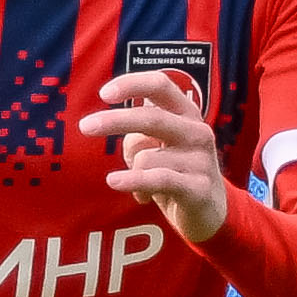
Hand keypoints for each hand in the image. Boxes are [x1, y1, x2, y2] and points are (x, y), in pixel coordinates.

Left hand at [78, 70, 227, 242]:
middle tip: (85, 127)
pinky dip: (132, 180)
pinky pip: (157, 180)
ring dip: (131, 170)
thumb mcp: (160, 148)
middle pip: (151, 117)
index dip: (133, 84)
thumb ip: (139, 133)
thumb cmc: (177, 173)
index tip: (104, 94)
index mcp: (187, 114)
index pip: (161, 85)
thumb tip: (111, 127)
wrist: (210, 213)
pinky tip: (114, 181)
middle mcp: (197, 131)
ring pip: (146, 157)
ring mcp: (200, 160)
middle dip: (114, 121)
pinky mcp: (198, 188)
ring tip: (137, 184)